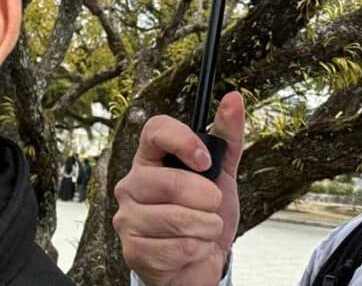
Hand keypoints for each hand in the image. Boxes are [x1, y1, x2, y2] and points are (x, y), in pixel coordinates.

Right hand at [114, 92, 245, 285]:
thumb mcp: (223, 173)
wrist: (200, 262)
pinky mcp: (132, 250)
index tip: (205, 159)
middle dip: (207, 199)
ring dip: (206, 228)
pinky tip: (191, 248)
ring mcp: (127, 218)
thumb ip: (228, 137)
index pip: (154, 130)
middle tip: (212, 206)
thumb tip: (234, 98)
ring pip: (177, 219)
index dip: (182, 140)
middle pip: (170, 181)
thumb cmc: (206, 214)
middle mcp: (132, 185)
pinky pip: (176, 247)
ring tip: (203, 229)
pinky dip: (196, 250)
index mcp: (150, 159)